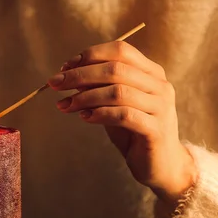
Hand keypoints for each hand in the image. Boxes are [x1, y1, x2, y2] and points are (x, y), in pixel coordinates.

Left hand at [48, 41, 197, 207]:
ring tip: (64, 105)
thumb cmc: (134, 132)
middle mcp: (160, 86)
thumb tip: (69, 77)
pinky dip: (100, 114)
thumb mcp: (115, 106)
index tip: (65, 66)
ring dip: (85, 96)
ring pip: (118, 91)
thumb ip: (99, 89)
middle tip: (55, 83)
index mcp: (152, 73)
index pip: (121, 51)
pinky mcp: (156, 130)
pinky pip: (124, 115)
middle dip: (80, 74)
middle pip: (115, 69)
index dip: (90, 55)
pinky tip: (84, 117)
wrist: (161, 166)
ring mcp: (160, 108)